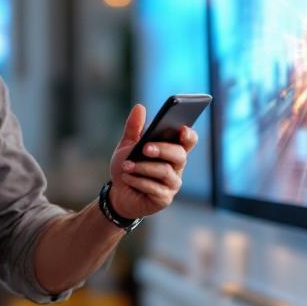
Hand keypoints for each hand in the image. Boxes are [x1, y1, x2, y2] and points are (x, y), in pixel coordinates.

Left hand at [107, 104, 196, 219]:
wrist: (117, 192)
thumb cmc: (127, 166)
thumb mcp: (127, 145)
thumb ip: (134, 127)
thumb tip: (140, 107)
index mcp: (171, 150)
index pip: (188, 141)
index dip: (189, 135)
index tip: (182, 128)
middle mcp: (176, 167)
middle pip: (179, 155)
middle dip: (162, 149)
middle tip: (145, 148)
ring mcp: (172, 184)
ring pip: (165, 171)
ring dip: (143, 167)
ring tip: (126, 166)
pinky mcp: (164, 198)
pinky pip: (155, 188)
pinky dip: (138, 181)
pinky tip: (127, 178)